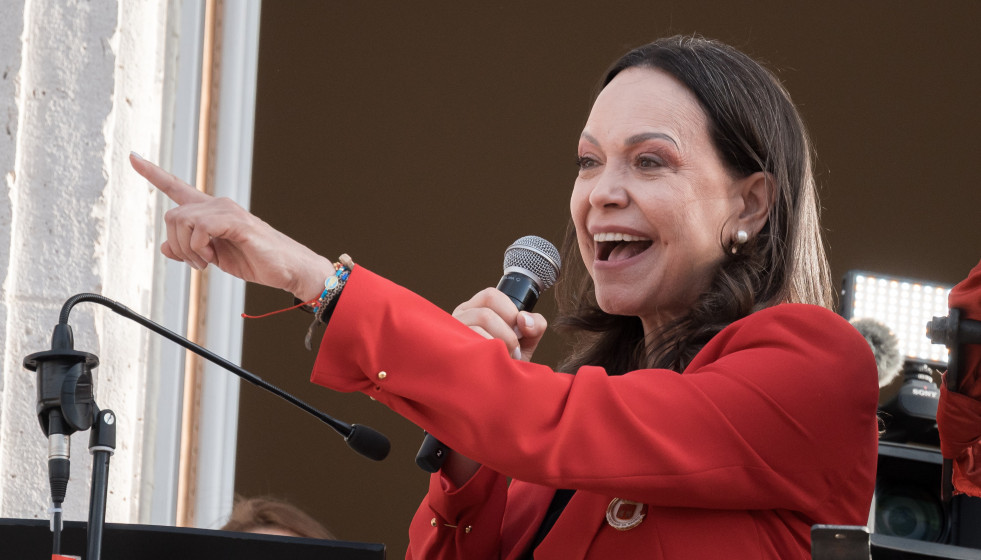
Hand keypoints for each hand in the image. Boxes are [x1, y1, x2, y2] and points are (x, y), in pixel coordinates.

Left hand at [130, 153, 333, 300]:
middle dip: (177, 245)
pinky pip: (200, 228)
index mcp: (212, 212)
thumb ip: (189, 250)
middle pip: (172, 216)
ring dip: (188, 249)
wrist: (288, 269)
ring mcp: (227, 211)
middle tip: (198, 262)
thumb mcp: (214, 258)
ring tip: (208, 261)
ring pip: (181, 221)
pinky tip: (214, 256)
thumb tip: (166, 247)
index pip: (177, 187)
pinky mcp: (236, 221)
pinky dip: (199, 248)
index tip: (134, 158)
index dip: (154, 173)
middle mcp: (217, 205)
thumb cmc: (256, 261)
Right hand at [452, 288, 546, 360]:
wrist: (496, 391)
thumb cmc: (506, 363)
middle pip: (486, 311)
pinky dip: (490, 352)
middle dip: (507, 332)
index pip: (491, 295)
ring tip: (502, 358)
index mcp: (475, 309)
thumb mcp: (526, 341)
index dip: (510, 311)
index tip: (518, 331)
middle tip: (512, 349)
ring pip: (482, 321)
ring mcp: (454, 333)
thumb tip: (524, 319)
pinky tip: (492, 363)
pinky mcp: (453, 350)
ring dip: (501, 341)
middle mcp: (461, 317)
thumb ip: (535, 325)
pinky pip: (475, 341)